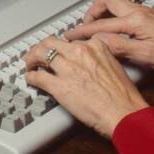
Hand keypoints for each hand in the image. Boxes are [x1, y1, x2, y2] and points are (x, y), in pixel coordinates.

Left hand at [24, 35, 148, 138]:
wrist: (123, 113)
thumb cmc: (123, 96)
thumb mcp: (115, 66)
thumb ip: (100, 58)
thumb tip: (91, 63)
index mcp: (95, 46)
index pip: (72, 41)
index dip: (63, 48)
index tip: (60, 51)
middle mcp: (80, 52)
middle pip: (52, 42)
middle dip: (42, 47)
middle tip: (38, 54)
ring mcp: (68, 68)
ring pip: (41, 54)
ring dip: (32, 59)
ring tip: (30, 64)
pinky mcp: (59, 86)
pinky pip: (38, 77)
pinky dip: (31, 77)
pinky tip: (30, 79)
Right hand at [62, 0, 153, 74]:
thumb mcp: (146, 55)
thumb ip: (120, 46)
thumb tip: (98, 40)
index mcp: (135, 20)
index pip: (101, 24)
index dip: (83, 31)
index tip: (70, 36)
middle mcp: (140, 12)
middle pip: (107, 2)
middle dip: (91, 13)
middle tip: (82, 27)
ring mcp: (147, 13)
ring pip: (118, 3)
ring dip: (104, 12)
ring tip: (96, 24)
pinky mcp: (152, 18)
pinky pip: (127, 9)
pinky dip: (115, 15)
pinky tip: (118, 26)